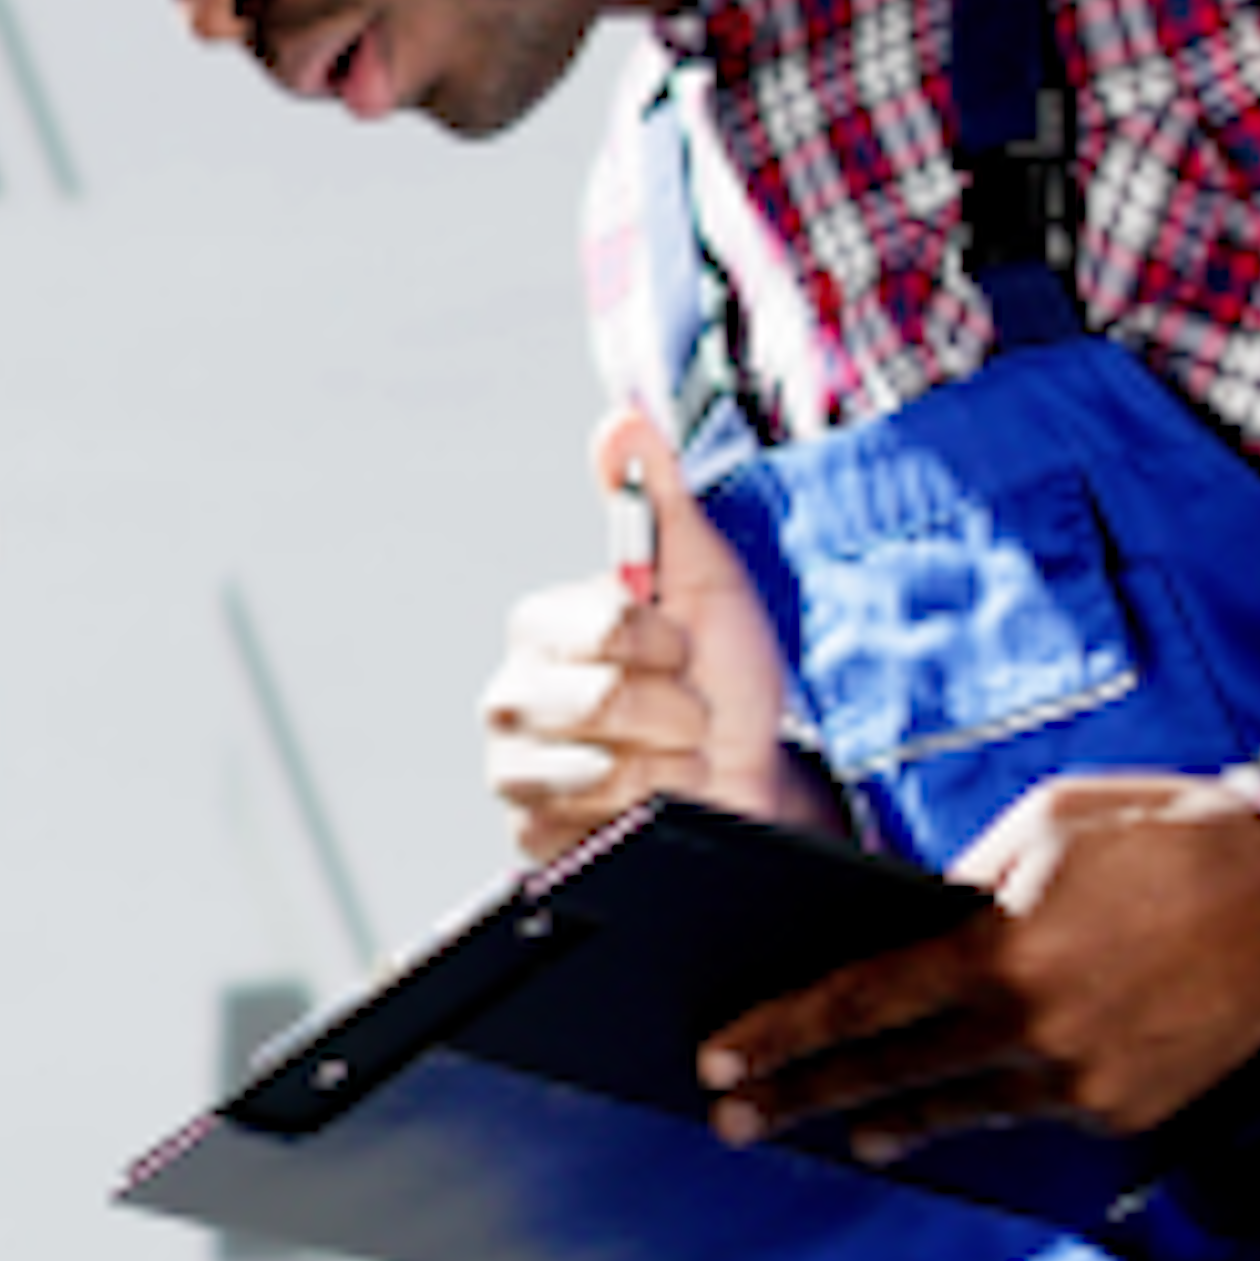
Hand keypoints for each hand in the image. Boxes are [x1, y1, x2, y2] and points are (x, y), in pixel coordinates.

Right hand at [480, 409, 831, 864]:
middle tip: (689, 714)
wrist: (748, 783)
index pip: (609, 628)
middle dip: (679, 712)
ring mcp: (514, 774)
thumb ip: (659, 500)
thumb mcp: (704, 579)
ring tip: (676, 762)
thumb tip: (623, 420)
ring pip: (606, 771)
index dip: (672, 644)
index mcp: (542, 627)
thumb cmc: (723, 677)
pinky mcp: (530, 840)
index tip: (687, 652)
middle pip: (605, 702)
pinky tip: (650, 808)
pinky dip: (645, 819)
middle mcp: (511, 696)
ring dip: (672, 770)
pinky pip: (593, 831)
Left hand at [700, 773, 1259, 1158]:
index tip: (721, 1057)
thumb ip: (965, 891)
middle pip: (892, 1073)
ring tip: (846, 1132)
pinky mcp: (1129, 1112)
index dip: (783, 1034)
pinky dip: (997, 1105)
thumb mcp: (1043, 827)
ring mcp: (1086, 1083)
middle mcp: (1037, 1030)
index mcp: (1003, 950)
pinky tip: (960, 1107)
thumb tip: (907, 936)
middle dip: (803, 1095)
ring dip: (894, 1119)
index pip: (862, 1003)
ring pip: (964, 1108)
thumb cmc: (1163, 834)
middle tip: (738, 1119)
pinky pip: (1039, 1114)